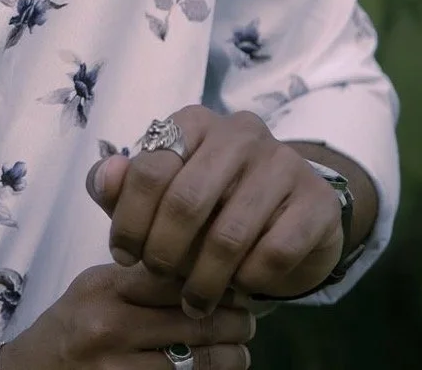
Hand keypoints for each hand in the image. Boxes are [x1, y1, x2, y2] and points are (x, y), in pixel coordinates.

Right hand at [2, 262, 255, 369]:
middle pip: (195, 320)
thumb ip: (138, 274)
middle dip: (234, 321)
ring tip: (240, 348)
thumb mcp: (93, 285)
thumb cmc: (71, 325)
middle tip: (249, 318)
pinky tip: (219, 369)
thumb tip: (202, 258)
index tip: (235, 276)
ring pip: (200, 364)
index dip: (213, 275)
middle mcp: (111, 328)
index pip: (174, 274)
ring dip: (231, 357)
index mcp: (105, 289)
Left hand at [86, 105, 344, 314]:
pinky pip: (273, 253)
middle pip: (185, 201)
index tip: (125, 257)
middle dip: (164, 253)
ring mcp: (282, 162)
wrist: (289, 216)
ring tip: (194, 300)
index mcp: (194, 122)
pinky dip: (249, 281)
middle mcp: (239, 132)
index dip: (129, 221)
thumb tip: (105, 178)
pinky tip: (240, 287)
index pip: (149, 169)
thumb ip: (125, 187)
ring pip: (228, 234)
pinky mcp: (316, 201)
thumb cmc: (211, 205)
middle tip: (160, 281)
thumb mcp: (162, 195)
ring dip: (204, 279)